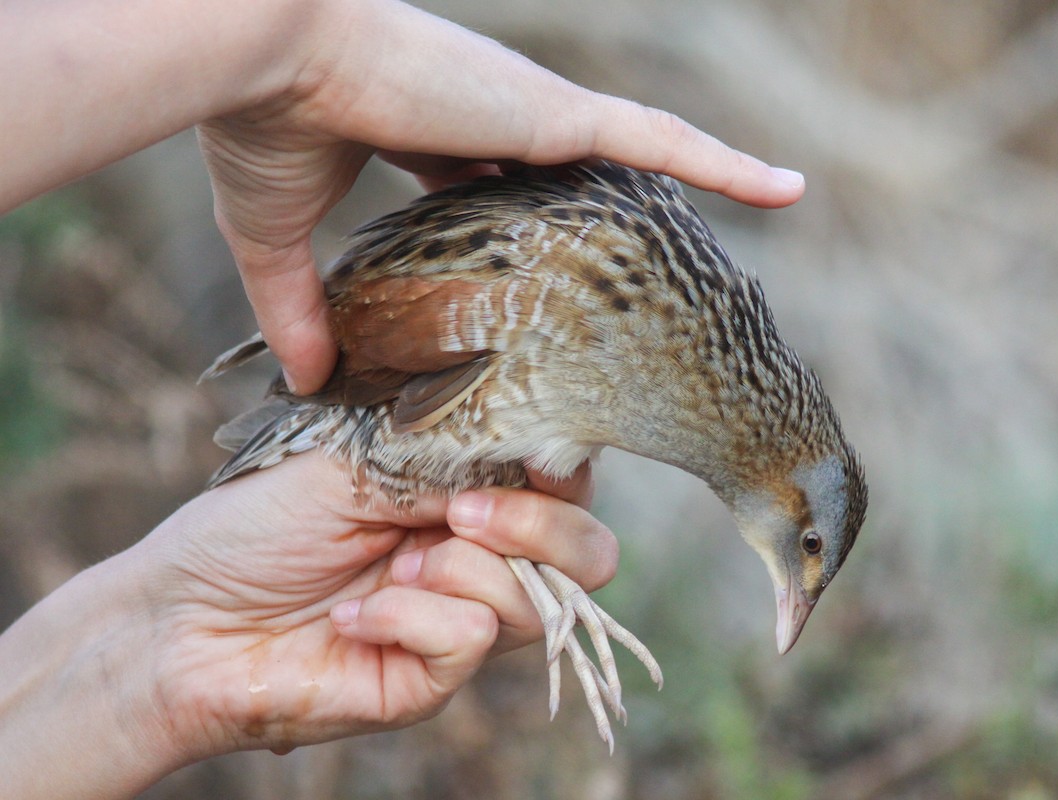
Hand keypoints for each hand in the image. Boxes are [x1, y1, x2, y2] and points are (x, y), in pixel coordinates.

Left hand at [148, 453, 610, 753]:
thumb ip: (453, 456)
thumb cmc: (257, 525)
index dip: (564, 468)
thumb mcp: (359, 460)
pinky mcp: (430, 682)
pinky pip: (470, 642)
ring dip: (463, 571)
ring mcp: (458, 623)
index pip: (563, 484)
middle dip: (540, 526)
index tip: (532, 451)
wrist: (180, 615)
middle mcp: (476, 560)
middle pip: (587, 554)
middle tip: (464, 513)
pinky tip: (352, 617)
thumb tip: (538, 454)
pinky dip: (411, 619)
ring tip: (392, 568)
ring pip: (536, 600)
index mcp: (465, 496)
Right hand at [197, 0, 805, 393]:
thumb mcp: (279, 238)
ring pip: (639, 157)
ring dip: (701, 182)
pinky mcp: (555, 118)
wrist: (264, 63)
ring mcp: (535, 122)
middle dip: (626, 212)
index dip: (537, 223)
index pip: (509, 190)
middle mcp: (499, 130)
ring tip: (766, 209)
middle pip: (586, 179)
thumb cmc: (261, 130)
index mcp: (441, 148)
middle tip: (672, 257)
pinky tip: (786, 191)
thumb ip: (298, 304)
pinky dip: (724, 164)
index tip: (559, 263)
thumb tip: (301, 373)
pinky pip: (661, 142)